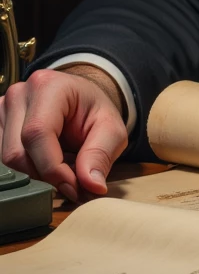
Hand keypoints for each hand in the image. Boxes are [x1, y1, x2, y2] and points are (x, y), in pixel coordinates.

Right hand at [0, 67, 128, 202]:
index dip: (53, 169)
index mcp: (48, 86)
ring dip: (37, 171)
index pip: (37, 135)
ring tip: (63, 162)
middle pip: (18, 152)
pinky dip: (27, 167)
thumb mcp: (112, 130)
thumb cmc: (95, 111)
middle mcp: (19, 94)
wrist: (82, 101)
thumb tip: (92, 186)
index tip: (74, 187)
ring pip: (8, 159)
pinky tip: (46, 160)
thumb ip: (101, 155)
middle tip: (74, 176)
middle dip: (47, 174)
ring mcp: (3, 108)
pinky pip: (4, 158)